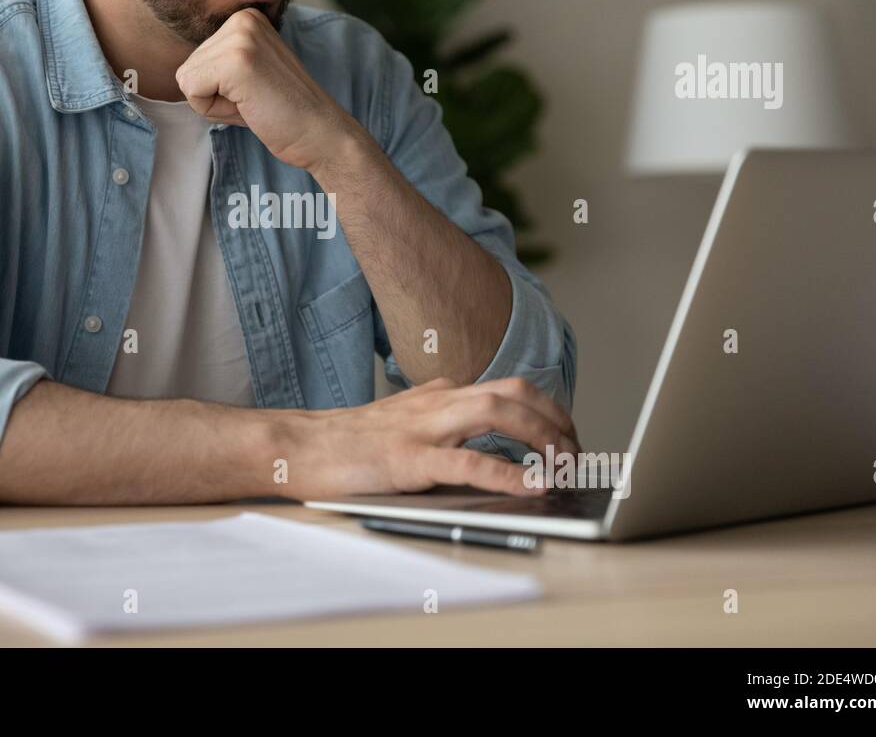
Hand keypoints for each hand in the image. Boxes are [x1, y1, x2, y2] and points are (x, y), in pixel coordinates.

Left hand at [174, 7, 360, 172]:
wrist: (320, 133)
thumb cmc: (282, 112)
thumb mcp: (247, 74)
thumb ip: (219, 63)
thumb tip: (178, 69)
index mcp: (245, 18)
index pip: (195, 59)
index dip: (218, 88)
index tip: (254, 92)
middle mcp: (242, 19)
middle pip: (188, 68)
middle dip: (214, 95)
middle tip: (255, 100)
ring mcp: (240, 37)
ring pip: (187, 80)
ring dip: (216, 104)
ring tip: (254, 102)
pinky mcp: (236, 60)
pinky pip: (192, 91)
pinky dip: (216, 110)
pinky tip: (250, 106)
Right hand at [289, 376, 581, 499]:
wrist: (298, 446)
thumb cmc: (347, 442)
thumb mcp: (403, 422)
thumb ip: (441, 424)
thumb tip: (486, 445)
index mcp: (439, 395)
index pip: (508, 390)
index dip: (548, 411)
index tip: (568, 438)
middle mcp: (437, 403)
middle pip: (514, 392)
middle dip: (556, 419)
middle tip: (577, 453)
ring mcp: (423, 428)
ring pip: (498, 413)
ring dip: (542, 436)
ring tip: (565, 464)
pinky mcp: (408, 458)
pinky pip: (467, 462)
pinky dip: (507, 473)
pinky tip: (531, 485)